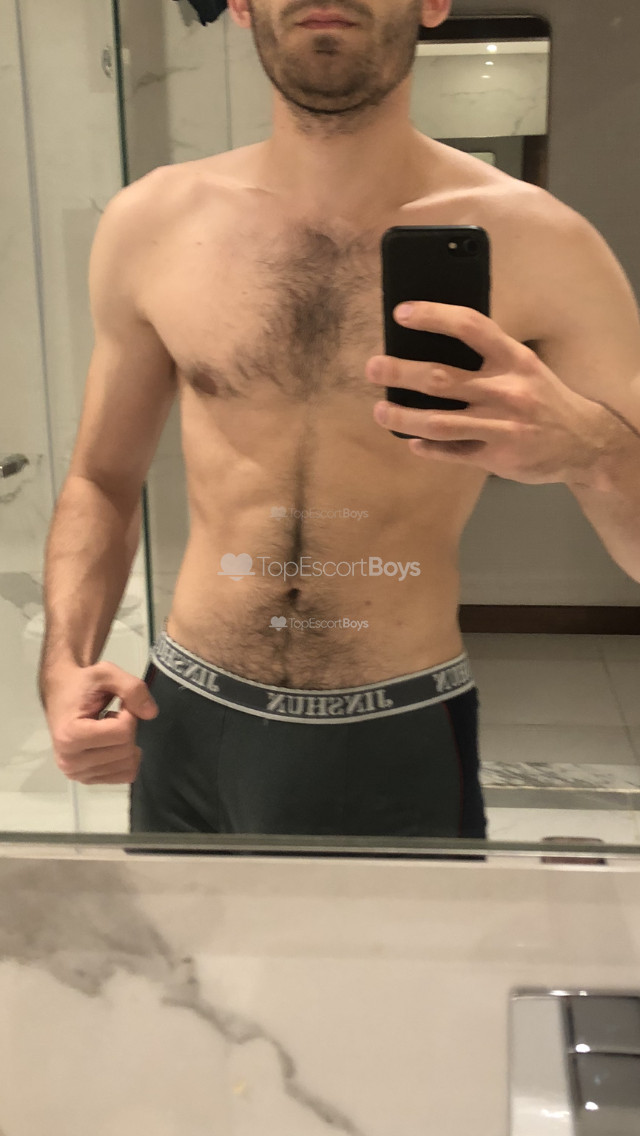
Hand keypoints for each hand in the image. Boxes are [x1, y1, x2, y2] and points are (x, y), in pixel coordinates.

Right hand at [47, 662, 157, 784]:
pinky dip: (126, 757)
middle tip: (114, 716)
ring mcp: (77, 774)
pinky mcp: (86, 780)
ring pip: (128, 766)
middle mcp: (70, 760)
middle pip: (126, 751)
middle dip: (129, 729)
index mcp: (70, 735)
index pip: (123, 733)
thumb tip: (151, 713)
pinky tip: (111, 743)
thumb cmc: (81, 685)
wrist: (61, 695)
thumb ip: (132, 688)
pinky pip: (124, 775)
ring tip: (109, 728)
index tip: (119, 705)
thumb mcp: (106, 673)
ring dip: (126, 743)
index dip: (129, 714)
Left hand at [366, 302, 605, 484]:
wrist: (586, 443)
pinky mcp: (498, 458)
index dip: (433, 316)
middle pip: (442, 377)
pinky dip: (428, 448)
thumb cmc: (544, 399)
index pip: (470, 327)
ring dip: (403, 417)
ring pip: (439, 422)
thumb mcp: (525, 367)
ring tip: (380, 411)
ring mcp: (501, 427)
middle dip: (401, 372)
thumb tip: (431, 346)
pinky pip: (452, 453)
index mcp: (514, 359)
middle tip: (373, 367)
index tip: (401, 313)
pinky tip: (411, 442)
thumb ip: (488, 357)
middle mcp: (507, 390)